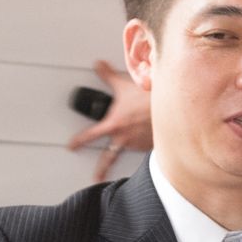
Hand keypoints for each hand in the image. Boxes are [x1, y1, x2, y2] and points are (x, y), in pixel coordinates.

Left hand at [66, 60, 154, 182]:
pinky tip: (147, 143)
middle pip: (109, 158)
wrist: (169, 108)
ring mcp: (139, 144)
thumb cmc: (148, 100)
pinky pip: (145, 148)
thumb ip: (108, 75)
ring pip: (129, 150)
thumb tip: (98, 65)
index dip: (78, 141)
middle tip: (96, 176)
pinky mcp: (153, 145)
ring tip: (127, 148)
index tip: (72, 147)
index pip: (90, 136)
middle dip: (101, 169)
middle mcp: (125, 139)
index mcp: (114, 125)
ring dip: (127, 149)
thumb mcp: (124, 85)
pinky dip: (143, 145)